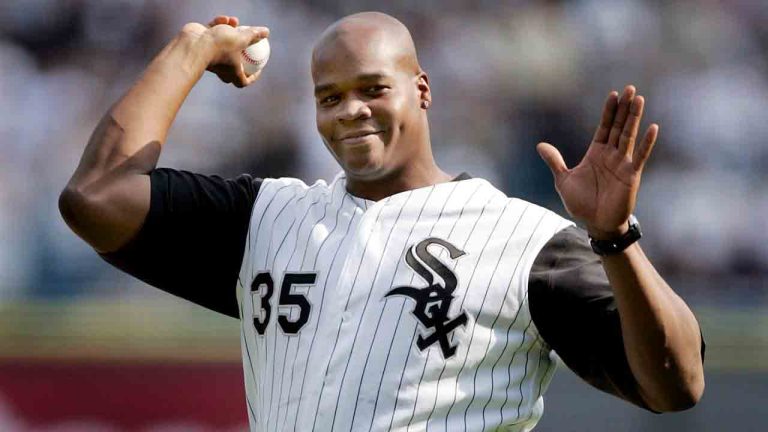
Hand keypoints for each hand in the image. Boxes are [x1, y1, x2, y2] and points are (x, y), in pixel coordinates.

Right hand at [181, 15, 268, 87]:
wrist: (193, 44)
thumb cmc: (219, 46)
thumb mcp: (241, 39)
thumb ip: (253, 35)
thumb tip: (266, 32)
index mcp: (231, 72)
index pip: (242, 82)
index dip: (252, 78)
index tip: (258, 69)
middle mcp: (220, 67)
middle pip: (232, 67)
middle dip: (240, 56)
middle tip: (247, 45)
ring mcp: (210, 56)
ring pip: (223, 46)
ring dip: (231, 32)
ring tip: (236, 22)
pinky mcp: (201, 44)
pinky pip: (213, 35)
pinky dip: (219, 26)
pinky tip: (225, 18)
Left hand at [536, 85, 658, 238]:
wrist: (595, 223)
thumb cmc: (581, 203)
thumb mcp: (563, 180)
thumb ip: (554, 161)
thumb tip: (540, 145)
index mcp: (596, 153)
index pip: (604, 127)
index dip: (608, 111)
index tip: (613, 94)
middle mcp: (611, 155)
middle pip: (618, 126)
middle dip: (624, 108)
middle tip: (630, 89)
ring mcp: (623, 164)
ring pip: (629, 136)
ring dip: (634, 118)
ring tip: (639, 99)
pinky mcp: (631, 175)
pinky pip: (640, 156)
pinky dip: (646, 142)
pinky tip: (653, 127)